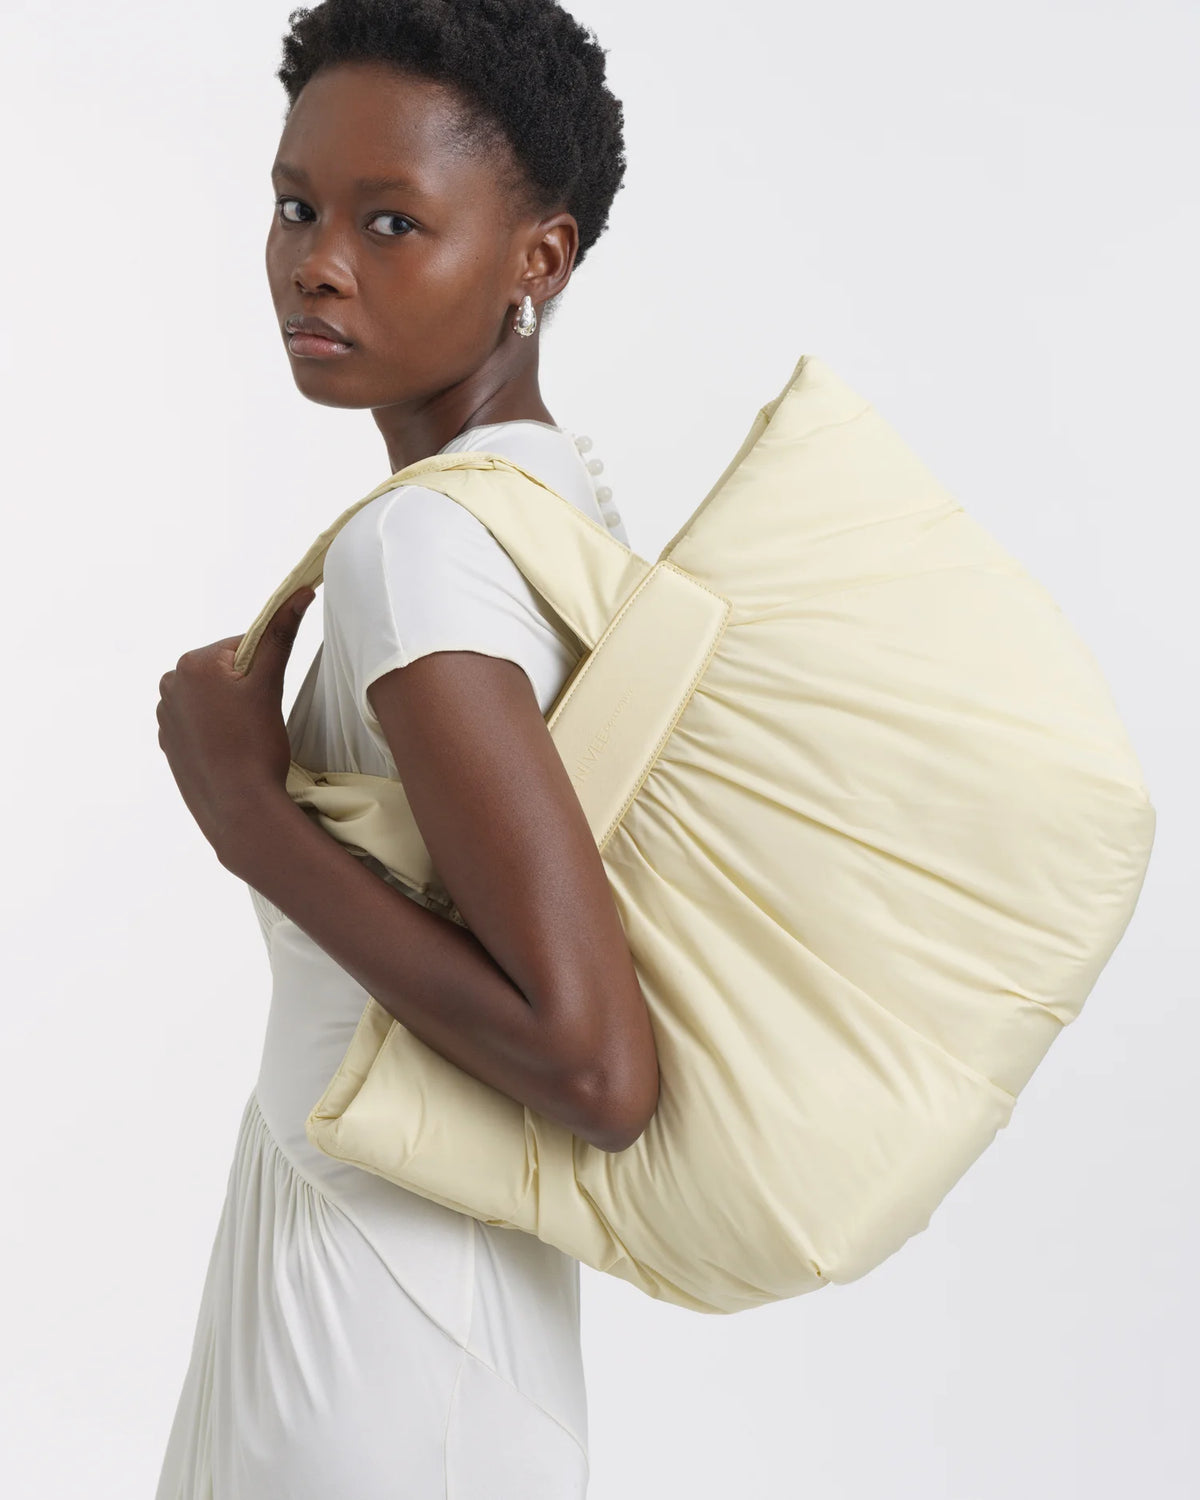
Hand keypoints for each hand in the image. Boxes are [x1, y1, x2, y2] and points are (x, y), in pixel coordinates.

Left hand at [156, 587, 315, 863]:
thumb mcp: (269, 684)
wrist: (238, 807)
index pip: (242, 647)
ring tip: (246, 736)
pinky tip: (231, 748)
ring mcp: (166, 716)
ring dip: (231, 709)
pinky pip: (200, 723)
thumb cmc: (256, 744)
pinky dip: (217, 730)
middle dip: (245, 688)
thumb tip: (299, 592)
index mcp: (192, 663)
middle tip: (260, 718)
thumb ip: (281, 634)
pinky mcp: (170, 743)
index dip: (264, 669)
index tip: (269, 696)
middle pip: (224, 671)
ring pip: (213, 698)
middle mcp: (170, 684)